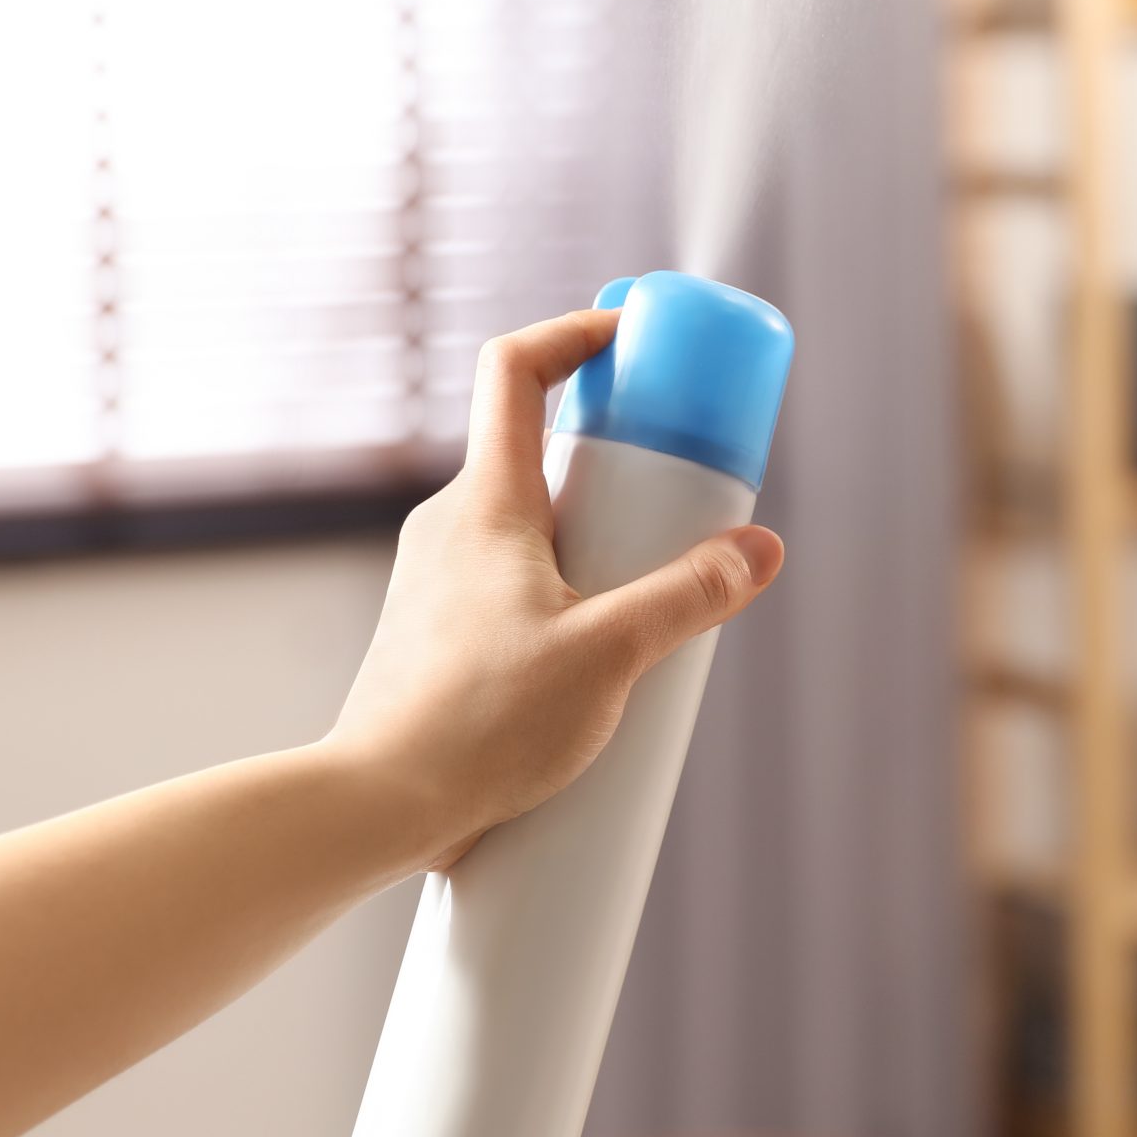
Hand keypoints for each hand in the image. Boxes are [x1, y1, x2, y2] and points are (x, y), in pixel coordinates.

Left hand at [324, 308, 783, 872]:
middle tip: (683, 489)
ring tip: (656, 590)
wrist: (375, 804)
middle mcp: (452, 525)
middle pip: (540, 449)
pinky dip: (570, 589)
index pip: (517, 369)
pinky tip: (606, 655)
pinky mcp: (441, 636)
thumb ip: (689, 597)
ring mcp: (439, 581)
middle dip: (620, 457)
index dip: (577, 332)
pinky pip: (516, 582)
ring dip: (598, 536)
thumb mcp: (610, 655)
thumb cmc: (480, 724)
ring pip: (531, 525)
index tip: (638, 336)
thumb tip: (760, 550)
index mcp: (486, 502)